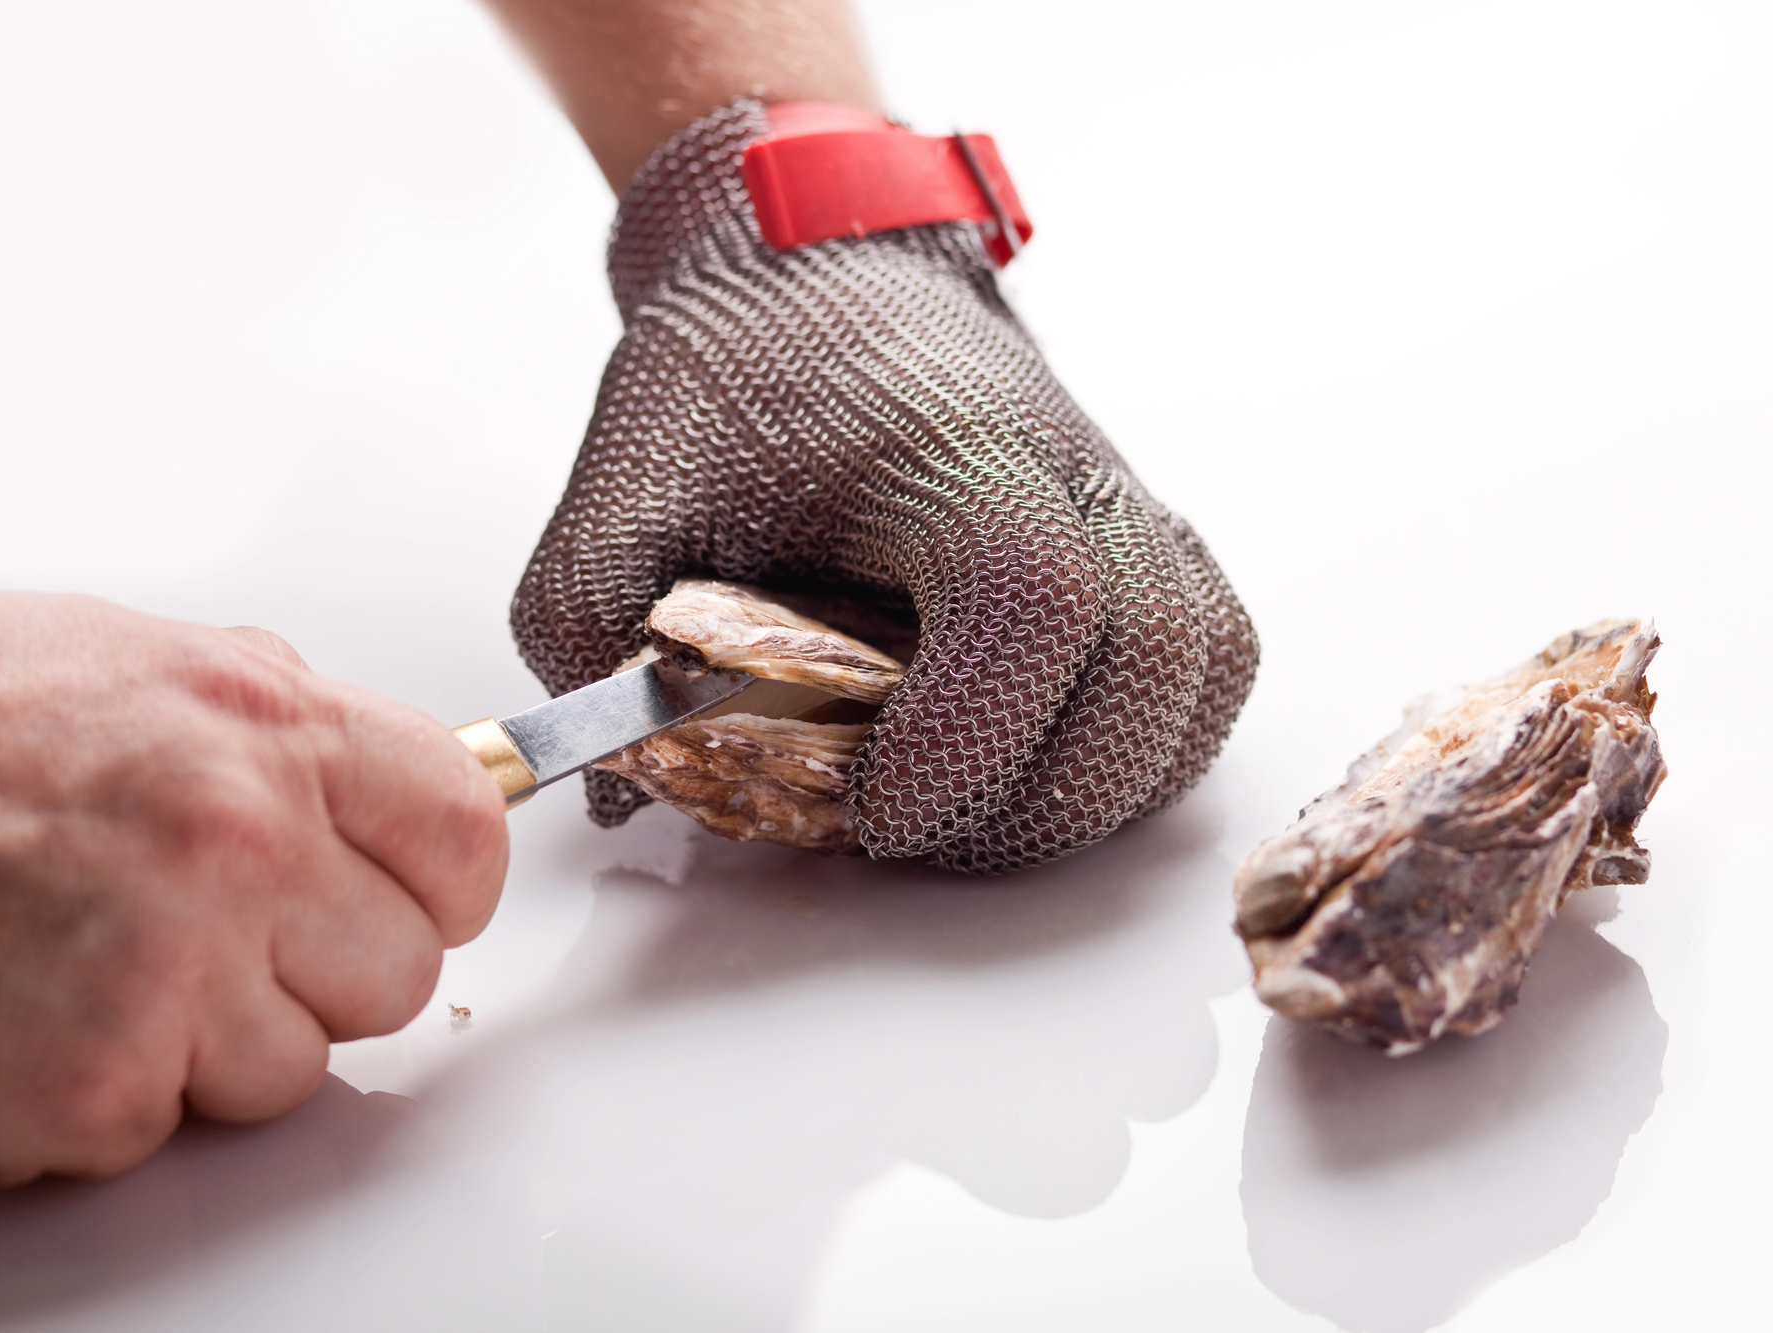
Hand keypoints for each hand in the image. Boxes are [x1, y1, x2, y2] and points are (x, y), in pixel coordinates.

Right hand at [0, 594, 506, 1182]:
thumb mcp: (125, 662)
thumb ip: (271, 724)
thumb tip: (372, 774)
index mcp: (262, 725)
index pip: (463, 829)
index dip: (437, 879)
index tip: (403, 894)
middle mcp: (237, 841)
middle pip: (401, 969)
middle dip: (323, 973)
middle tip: (221, 945)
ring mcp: (172, 970)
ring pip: (296, 1067)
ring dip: (214, 1045)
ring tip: (97, 968)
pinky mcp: (95, 1085)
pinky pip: (173, 1128)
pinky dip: (110, 1096)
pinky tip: (30, 1018)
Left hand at [510, 101, 1257, 871]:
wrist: (815, 266)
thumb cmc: (733, 370)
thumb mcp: (620, 491)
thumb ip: (593, 636)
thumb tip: (617, 795)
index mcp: (948, 450)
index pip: (1031, 604)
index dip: (970, 741)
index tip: (873, 813)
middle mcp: (1070, 468)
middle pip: (1147, 660)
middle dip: (1034, 801)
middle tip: (913, 836)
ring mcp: (1126, 498)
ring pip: (1196, 673)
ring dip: (1100, 786)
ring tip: (976, 817)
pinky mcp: (1147, 531)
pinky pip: (1204, 662)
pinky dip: (1144, 747)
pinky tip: (1038, 771)